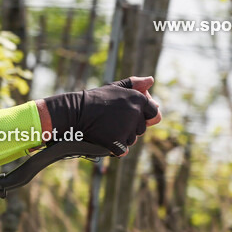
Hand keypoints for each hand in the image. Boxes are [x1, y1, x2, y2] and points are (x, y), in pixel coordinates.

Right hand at [41, 75, 160, 154]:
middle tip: (114, 120)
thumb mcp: (115, 87)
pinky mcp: (117, 142)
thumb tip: (150, 80)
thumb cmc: (96, 99)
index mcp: (138, 100)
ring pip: (133, 140)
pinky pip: (123, 151)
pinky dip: (115, 148)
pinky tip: (106, 139)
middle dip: (131, 127)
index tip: (131, 115)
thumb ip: (134, 84)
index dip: (144, 116)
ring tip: (108, 128)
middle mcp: (135, 114)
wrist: (76, 112)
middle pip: (142, 129)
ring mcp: (127, 129)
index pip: (154, 113)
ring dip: (123, 137)